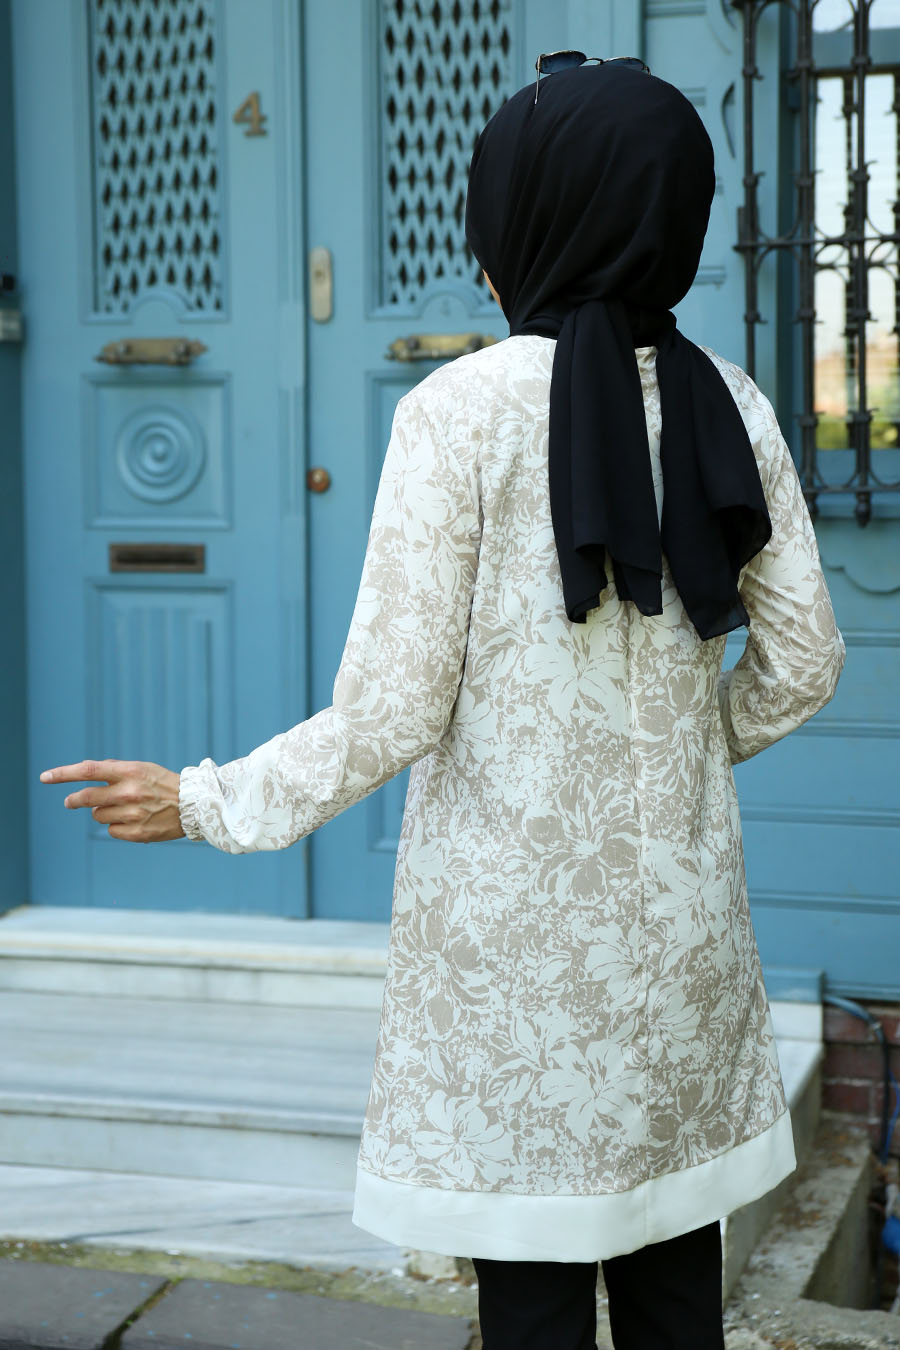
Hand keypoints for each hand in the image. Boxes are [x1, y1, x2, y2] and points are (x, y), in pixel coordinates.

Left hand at [39, 759, 185, 842]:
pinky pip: (111, 830)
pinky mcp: (136, 833)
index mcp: (129, 772)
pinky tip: (134, 821)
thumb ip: (112, 771)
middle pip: (86, 798)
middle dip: (74, 800)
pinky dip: (116, 826)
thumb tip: (82, 777)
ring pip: (97, 815)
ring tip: (124, 809)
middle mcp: (129, 792)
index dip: (64, 773)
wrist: (194, 805)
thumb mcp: (140, 769)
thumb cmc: (162, 783)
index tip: (45, 777)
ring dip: (103, 812)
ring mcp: (133, 814)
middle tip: (71, 802)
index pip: (88, 770)